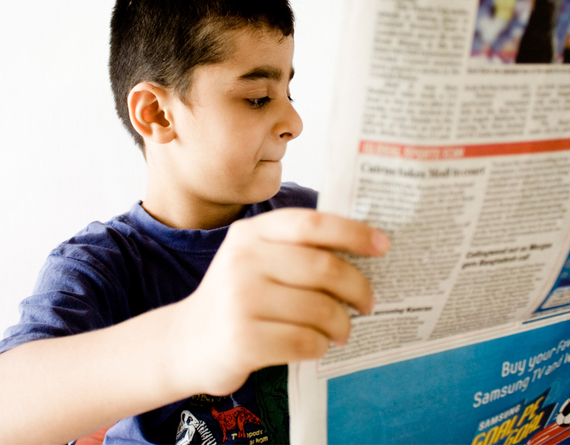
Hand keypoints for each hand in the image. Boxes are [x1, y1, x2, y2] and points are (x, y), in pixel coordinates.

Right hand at [171, 209, 387, 395]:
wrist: (187, 342)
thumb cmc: (237, 300)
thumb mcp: (254, 262)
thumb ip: (295, 251)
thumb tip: (363, 252)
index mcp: (251, 235)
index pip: (310, 224)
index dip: (353, 232)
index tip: (383, 246)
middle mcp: (242, 261)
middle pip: (323, 268)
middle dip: (357, 287)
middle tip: (368, 302)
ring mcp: (240, 301)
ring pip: (318, 310)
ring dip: (341, 324)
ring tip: (342, 331)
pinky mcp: (242, 340)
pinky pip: (304, 342)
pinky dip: (320, 346)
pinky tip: (316, 346)